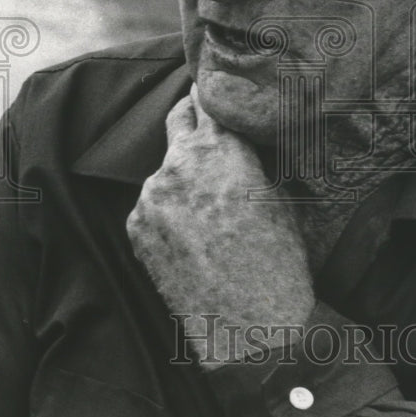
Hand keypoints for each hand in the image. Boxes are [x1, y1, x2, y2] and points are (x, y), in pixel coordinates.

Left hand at [126, 85, 314, 366]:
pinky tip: (194, 232)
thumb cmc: (278, 263)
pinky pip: (153, 202)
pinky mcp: (137, 226)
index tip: (216, 89)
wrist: (250, 327)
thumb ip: (249, 159)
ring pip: (167, 167)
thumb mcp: (278, 197)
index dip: (214, 94)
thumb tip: (237, 137)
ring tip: (209, 206)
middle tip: (206, 124)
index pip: (209, 100)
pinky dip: (169, 207)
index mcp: (222, 149)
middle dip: (193, 119)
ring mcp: (152, 195)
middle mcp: (180, 164)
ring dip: (183, 174)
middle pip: (179, 118)